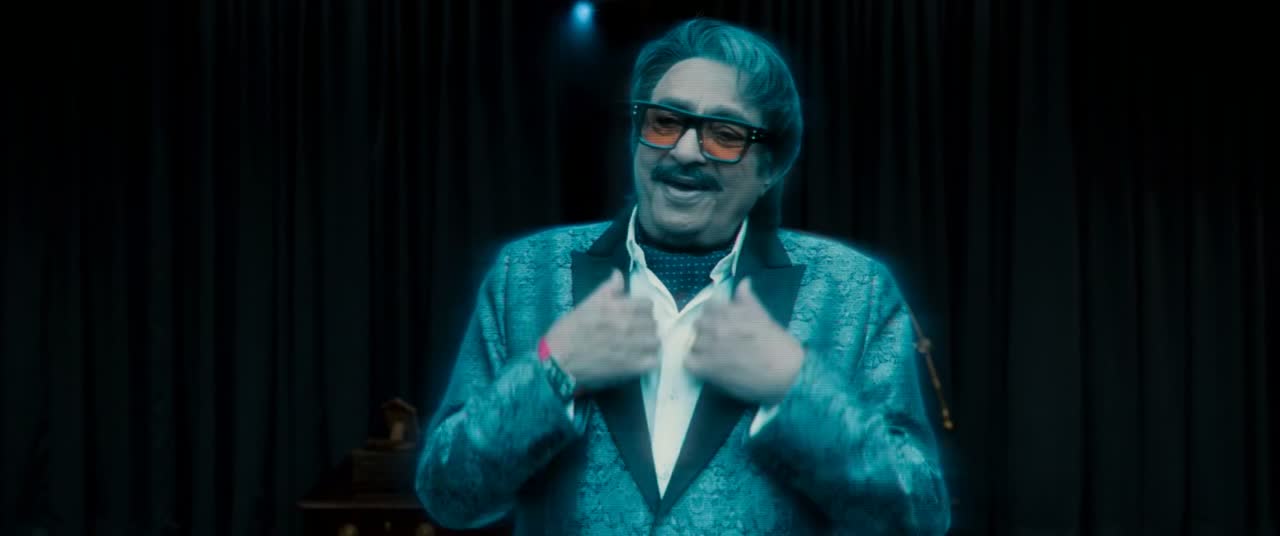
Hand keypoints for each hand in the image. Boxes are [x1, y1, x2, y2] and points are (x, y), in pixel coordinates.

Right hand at [542, 269, 659, 392]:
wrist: (558, 360)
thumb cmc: (569, 330)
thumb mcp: (586, 304)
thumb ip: (607, 289)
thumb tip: (618, 274)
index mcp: (617, 307)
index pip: (647, 305)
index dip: (642, 309)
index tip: (635, 314)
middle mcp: (628, 325)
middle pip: (653, 323)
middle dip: (645, 326)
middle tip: (636, 331)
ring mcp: (631, 347)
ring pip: (656, 341)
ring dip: (649, 342)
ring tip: (640, 346)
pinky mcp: (630, 367)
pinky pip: (653, 361)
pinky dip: (650, 360)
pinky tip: (641, 359)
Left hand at [686, 277, 805, 405]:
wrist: (786, 373)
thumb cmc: (779, 344)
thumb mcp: (764, 316)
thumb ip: (747, 299)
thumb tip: (743, 282)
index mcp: (728, 311)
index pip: (708, 306)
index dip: (713, 314)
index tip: (720, 322)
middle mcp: (715, 325)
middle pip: (698, 324)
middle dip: (706, 330)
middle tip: (719, 341)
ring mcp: (708, 347)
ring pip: (693, 343)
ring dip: (701, 348)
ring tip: (716, 356)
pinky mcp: (706, 368)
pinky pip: (689, 362)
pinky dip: (696, 365)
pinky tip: (708, 368)